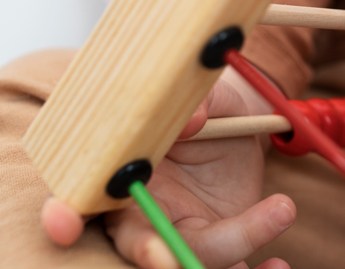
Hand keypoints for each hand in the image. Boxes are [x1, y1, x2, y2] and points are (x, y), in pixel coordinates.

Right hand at [41, 67, 295, 268]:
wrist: (247, 122)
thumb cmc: (214, 106)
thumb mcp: (211, 93)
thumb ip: (199, 101)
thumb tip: (192, 119)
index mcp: (123, 172)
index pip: (82, 198)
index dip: (66, 214)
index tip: (62, 224)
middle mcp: (143, 213)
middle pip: (136, 244)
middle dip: (150, 255)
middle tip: (168, 259)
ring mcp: (180, 235)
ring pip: (192, 259)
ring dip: (235, 245)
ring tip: (281, 209)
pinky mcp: (217, 248)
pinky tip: (280, 265)